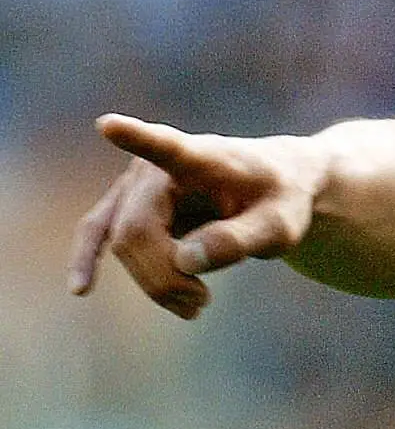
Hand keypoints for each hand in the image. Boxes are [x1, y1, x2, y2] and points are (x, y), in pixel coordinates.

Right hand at [68, 114, 322, 318]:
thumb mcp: (281, 225)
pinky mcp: (127, 203)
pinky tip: (79, 289)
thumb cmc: (280, 200)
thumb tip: (184, 259)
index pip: (167, 147)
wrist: (277, 185)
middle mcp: (158, 165)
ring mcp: (137, 183)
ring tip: (197, 303)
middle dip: (164, 276)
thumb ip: (240, 240)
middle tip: (203, 303)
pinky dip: (89, 260)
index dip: (137, 138)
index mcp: (203, 157)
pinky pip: (99, 233)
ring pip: (123, 243)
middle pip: (137, 231)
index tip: (110, 125)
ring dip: (154, 281)